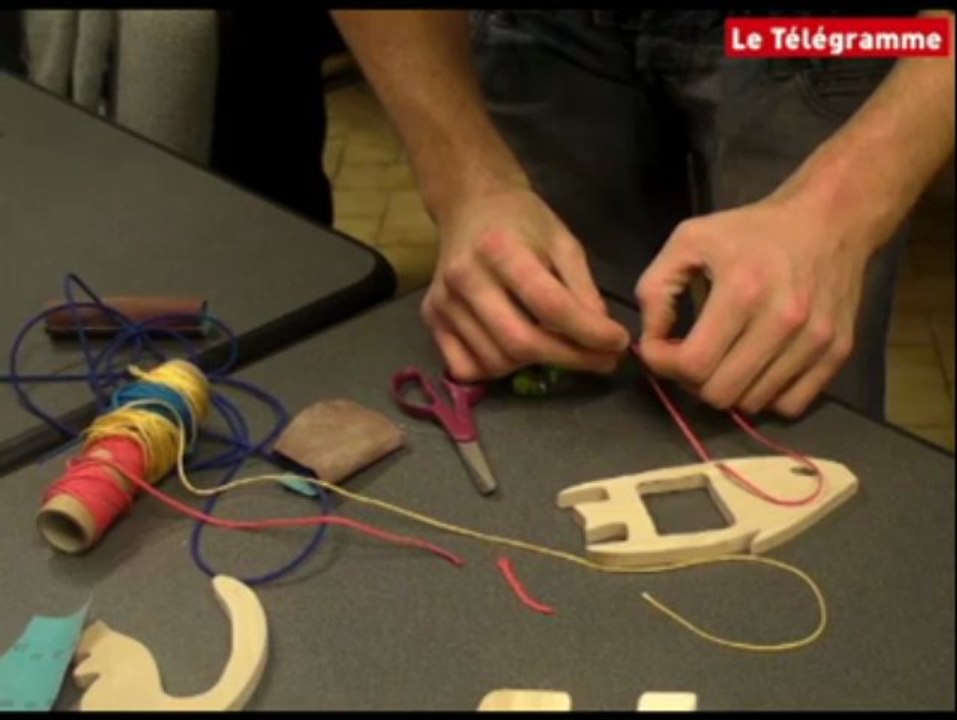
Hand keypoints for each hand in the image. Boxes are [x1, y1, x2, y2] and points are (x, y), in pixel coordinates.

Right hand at [421, 187, 631, 381]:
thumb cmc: (522, 221)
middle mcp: (465, 278)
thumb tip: (601, 338)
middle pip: (520, 342)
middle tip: (601, 362)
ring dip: (537, 365)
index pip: (549, 304)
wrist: (470, 206)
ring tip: (559, 349)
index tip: (618, 343)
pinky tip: (516, 353)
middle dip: (569, 359)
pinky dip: (497, 370)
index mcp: (500, 248)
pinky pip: (466, 367)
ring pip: (497, 360)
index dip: (589, 332)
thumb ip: (583, 289)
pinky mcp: (431, 319)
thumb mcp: (563, 242)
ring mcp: (443, 302)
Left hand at [634, 195, 873, 417]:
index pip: (693, 364)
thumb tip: (652, 342)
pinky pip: (791, 404)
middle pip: (721, 393)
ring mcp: (816, 339)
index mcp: (742, 291)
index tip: (658, 349)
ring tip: (724, 357)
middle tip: (690, 354)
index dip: (664, 364)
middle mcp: (784, 320)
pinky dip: (767, 395)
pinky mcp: (838, 351)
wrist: (829, 219)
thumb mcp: (688, 240)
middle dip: (693, 380)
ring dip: (729, 387)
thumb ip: (655, 290)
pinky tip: (756, 366)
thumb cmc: (750, 231)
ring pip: (753, 403)